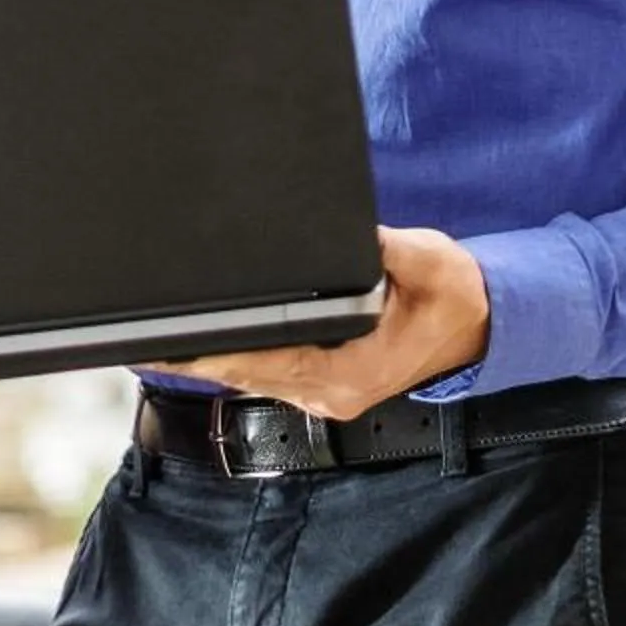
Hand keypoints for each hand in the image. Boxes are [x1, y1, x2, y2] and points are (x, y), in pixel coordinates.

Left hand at [163, 227, 489, 419]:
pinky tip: (207, 344)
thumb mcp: (428, 260)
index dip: (219, 354)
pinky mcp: (325, 385)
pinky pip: (268, 376)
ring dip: (212, 360)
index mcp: (352, 370)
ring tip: (161, 340)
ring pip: (254, 379)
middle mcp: (332, 393)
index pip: (271, 363)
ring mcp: (327, 394)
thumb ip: (385, 246)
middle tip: (145, 337)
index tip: (176, 345)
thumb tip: (348, 231)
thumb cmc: (455, 295)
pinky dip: (236, 360)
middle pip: (249, 375)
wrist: (480, 325)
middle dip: (198, 356)